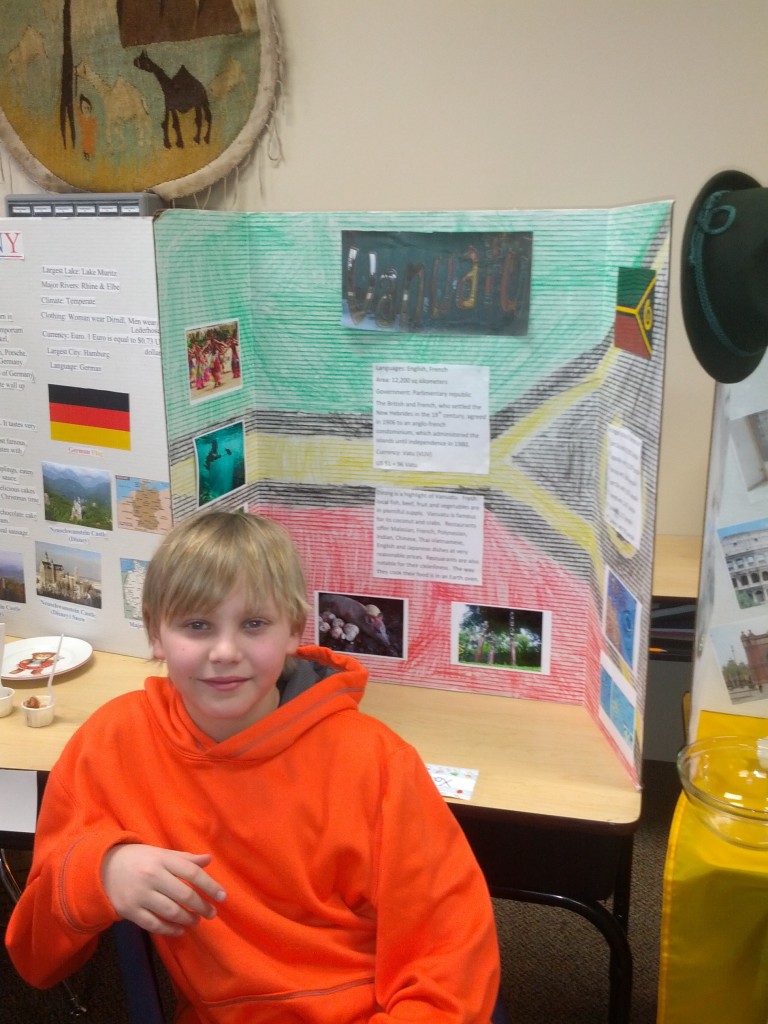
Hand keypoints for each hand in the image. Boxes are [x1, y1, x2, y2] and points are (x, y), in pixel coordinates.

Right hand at [102, 844, 226, 936]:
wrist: (103, 868)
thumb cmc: (139, 859)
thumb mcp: (161, 853)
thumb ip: (185, 859)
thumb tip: (208, 860)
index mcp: (162, 859)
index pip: (192, 873)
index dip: (209, 885)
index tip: (222, 897)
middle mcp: (152, 876)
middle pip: (184, 895)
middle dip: (201, 906)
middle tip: (211, 913)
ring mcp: (140, 895)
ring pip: (170, 912)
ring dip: (187, 919)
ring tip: (196, 921)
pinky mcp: (129, 911)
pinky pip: (153, 924)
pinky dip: (169, 930)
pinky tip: (179, 930)